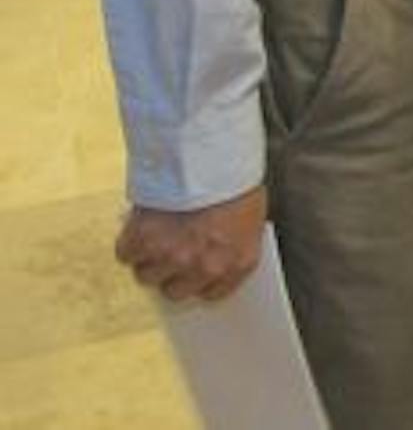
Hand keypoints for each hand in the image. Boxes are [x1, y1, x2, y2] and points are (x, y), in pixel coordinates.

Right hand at [115, 187, 266, 302]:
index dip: (199, 282)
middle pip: (175, 291)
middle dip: (172, 274)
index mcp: (237, 261)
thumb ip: (231, 239)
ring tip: (155, 236)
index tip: (193, 274)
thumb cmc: (236, 176)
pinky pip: (126, 254)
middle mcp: (204, 267)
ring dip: (149, 258)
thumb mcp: (249, 212)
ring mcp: (171, 257)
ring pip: (146, 275)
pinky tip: (139, 226)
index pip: (213, 293)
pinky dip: (130, 241)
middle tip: (170, 253)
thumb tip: (213, 249)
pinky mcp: (143, 242)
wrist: (212, 155)